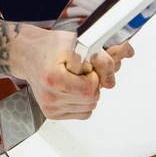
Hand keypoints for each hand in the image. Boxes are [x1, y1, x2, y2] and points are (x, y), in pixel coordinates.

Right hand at [0, 22, 133, 119]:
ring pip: (89, 108)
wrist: (28, 55)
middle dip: (93, 85)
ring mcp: (50, 108)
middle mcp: (50, 97)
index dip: (94, 77)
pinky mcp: (52, 114)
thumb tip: (126, 54)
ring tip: (76, 79)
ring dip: (89, 93)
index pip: (90, 89)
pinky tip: (73, 88)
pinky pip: (82, 113)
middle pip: (92, 100)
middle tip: (82, 72)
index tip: (87, 67)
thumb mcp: (76, 42)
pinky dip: (83, 101)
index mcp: (54, 79)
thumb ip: (99, 54)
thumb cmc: (51, 46)